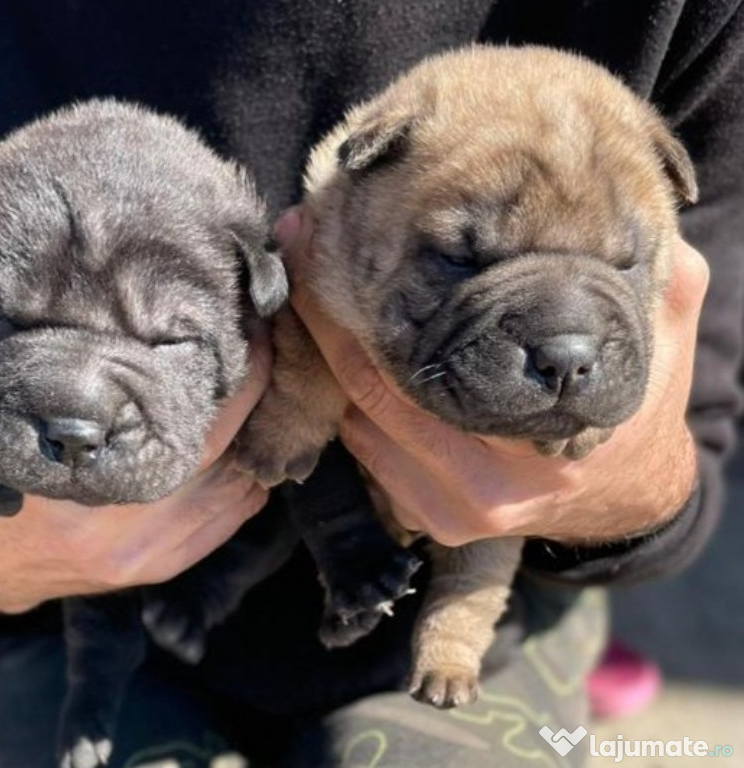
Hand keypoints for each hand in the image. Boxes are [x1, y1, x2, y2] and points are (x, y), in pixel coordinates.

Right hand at [0, 319, 271, 613]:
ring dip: (255, 441)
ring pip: (235, 489)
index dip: (227, 369)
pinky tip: (248, 450)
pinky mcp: (156, 570)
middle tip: (265, 351)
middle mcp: (114, 518)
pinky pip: (227, 524)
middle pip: (222, 449)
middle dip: (254, 397)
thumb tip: (4, 289)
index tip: (247, 328)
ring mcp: (142, 552)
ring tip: (262, 395)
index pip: (179, 410)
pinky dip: (247, 486)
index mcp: (70, 467)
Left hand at [275, 206, 706, 546]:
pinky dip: (349, 404)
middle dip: (322, 320)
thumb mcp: (660, 341)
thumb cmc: (638, 407)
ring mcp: (453, 513)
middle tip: (297, 248)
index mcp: (539, 445)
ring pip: (357, 429)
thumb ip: (652, 285)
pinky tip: (345, 353)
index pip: (418, 368)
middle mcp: (486, 492)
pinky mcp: (434, 521)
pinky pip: (367, 455)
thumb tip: (623, 221)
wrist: (629, 492)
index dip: (356, 306)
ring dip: (326, 362)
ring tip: (310, 291)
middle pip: (366, 397)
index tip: (319, 241)